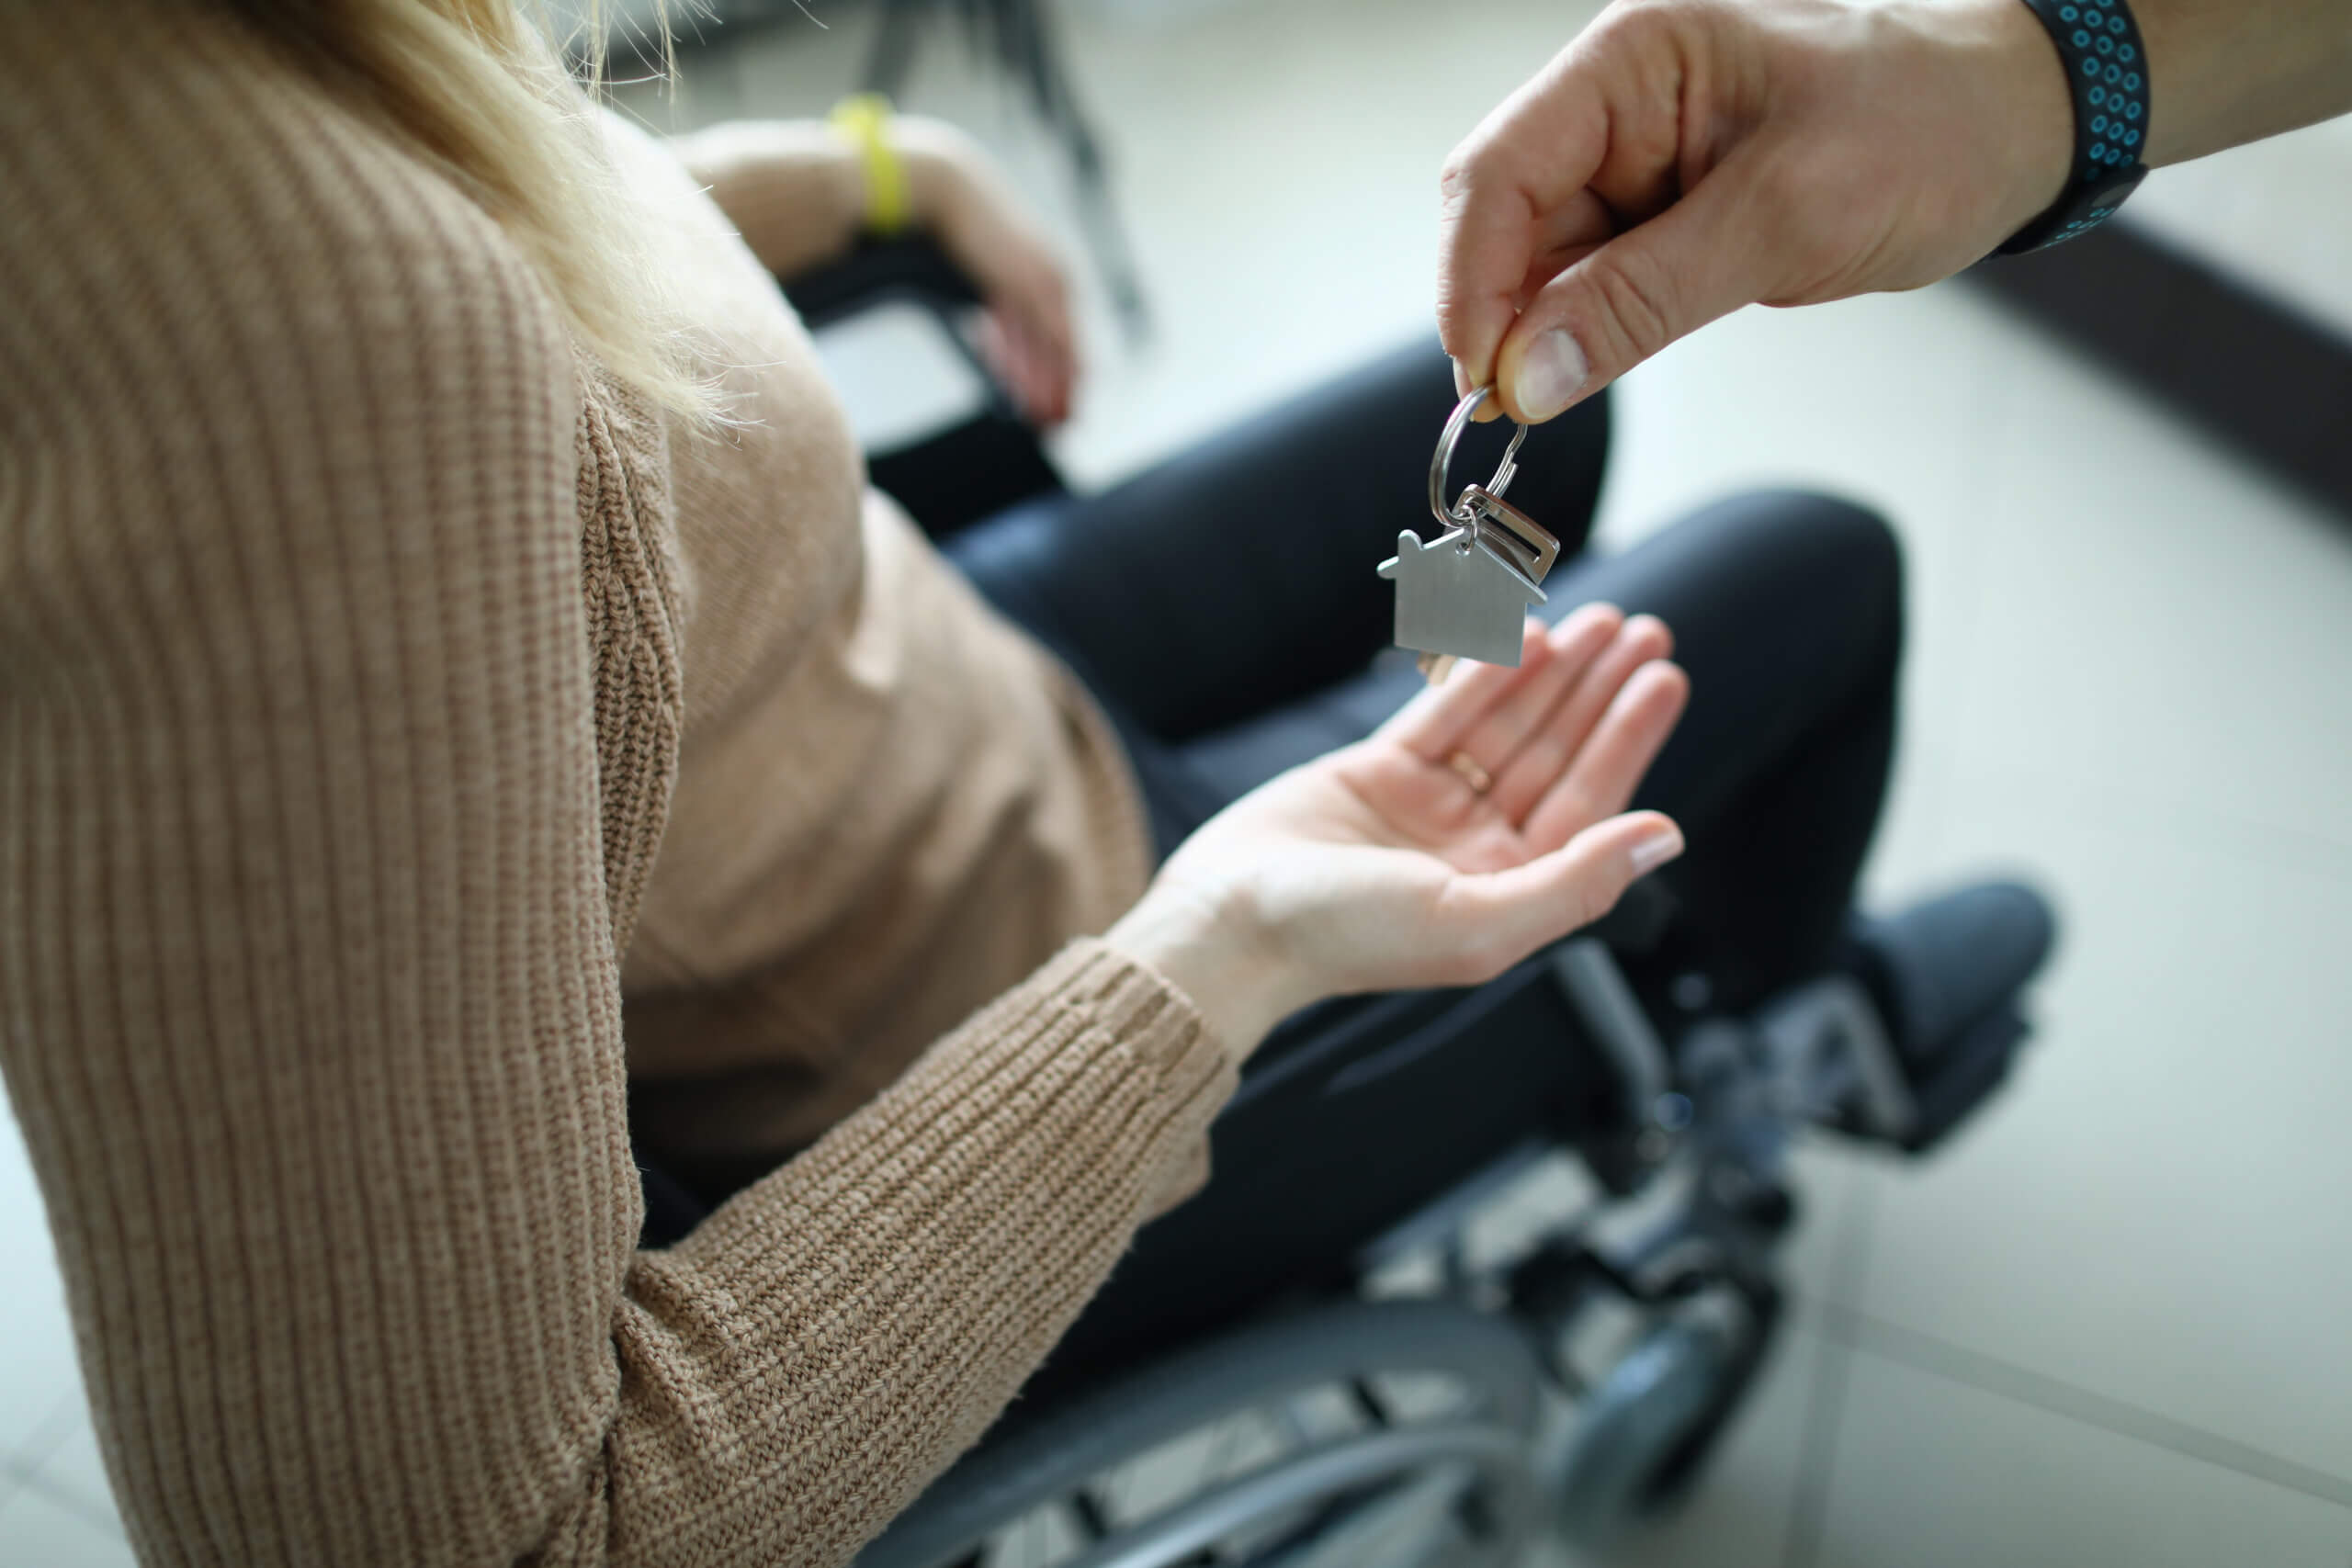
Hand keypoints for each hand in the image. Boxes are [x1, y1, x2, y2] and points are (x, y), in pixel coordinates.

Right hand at [898, 119, 1081, 426]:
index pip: (1057, 334)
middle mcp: (1054, 277)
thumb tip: (996, 343)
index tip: (1055, 402)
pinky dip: (1038, 371)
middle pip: (1064, 345)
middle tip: (1059, 423)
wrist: (939, 187)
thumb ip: (994, 309)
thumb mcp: (979, 278)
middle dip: (1061, 388)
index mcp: (1046, 273)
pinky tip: (1033, 395)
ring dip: (1050, 387)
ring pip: (1054, 347)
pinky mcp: (1026, 280)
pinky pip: (1040, 337)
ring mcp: (1044, 278)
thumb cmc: (950, 227)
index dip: (1058, 372)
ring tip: (1047, 420)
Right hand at [1106, 606, 1688, 1054]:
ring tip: (1602, 620)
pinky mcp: (1381, 773)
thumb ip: (1577, 882)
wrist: (1229, 922)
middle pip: (1556, 756)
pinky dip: (1483, 675)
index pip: (1587, 805)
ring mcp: (1430, 808)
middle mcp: (1477, 849)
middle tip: (1649, 631)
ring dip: (1554, 674)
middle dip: (1601, 693)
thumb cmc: (1347, 939)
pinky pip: (1445, 715)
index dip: (1627, 738)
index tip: (1663, 679)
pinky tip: (1525, 636)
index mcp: (1509, 892)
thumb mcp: (1477, 923)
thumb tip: (1667, 836)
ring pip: (1507, 727)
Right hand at [1436, 0, 2075, 423]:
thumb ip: (1645, 298)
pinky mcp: (1661, 221)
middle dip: (1501, 319)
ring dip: (1542, 337)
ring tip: (1560, 396)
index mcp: (1631, 60)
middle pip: (1504, 224)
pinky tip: (1591, 371)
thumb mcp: (1786, 216)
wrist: (2012, 126)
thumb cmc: (1927, 123)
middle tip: (1517, 411)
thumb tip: (1529, 376)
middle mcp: (1616, 106)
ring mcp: (1635, 165)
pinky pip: (1592, 288)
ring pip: (1540, 267)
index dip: (1472, 281)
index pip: (1498, 173)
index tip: (1484, 378)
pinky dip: (1585, 338)